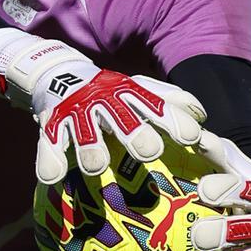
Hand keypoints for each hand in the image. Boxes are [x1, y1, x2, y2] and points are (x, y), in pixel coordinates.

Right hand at [0, 36, 204, 182]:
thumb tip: (201, 115)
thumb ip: (169, 101)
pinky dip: (50, 160)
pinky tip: (53, 177)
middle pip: (122, 117)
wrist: (59, 73)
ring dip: (91, 149)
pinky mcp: (51, 123)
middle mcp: (104, 100)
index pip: (156, 105)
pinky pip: (50, 142)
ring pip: (85, 131)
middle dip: (136, 133)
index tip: (192, 137)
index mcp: (129, 92)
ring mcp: (77, 111)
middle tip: (150, 152)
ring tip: (97, 167)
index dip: (174, 120)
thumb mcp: (138, 90)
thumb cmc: (110, 92)